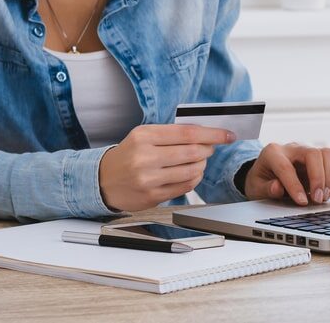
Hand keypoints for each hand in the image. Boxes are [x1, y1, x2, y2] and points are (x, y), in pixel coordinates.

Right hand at [99, 124, 234, 211]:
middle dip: (208, 149)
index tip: (227, 134)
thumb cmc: (128, 155)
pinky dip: (194, 179)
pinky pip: (185, 187)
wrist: (102, 180)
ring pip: (191, 171)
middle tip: (211, 148)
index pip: (188, 133)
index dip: (212, 134)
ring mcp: (149, 179)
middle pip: (192, 152)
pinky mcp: (152, 196)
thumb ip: (171, 133)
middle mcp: (145, 157)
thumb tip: (204, 133)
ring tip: (198, 161)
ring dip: (202, 165)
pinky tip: (190, 174)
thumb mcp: (143, 135)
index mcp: (144, 136)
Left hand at [243, 143, 329, 205]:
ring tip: (325, 197)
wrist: (265, 175)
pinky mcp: (318, 160)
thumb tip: (277, 187)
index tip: (302, 202)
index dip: (294, 185)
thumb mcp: (256, 187)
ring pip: (326, 154)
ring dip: (329, 177)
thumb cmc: (261, 180)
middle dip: (318, 178)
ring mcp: (306, 152)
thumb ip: (266, 188)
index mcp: (272, 153)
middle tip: (317, 199)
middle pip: (312, 154)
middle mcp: (292, 148)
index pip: (286, 166)